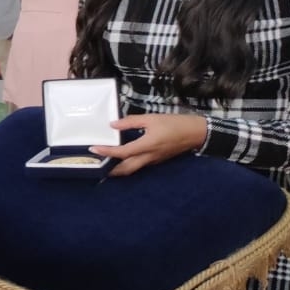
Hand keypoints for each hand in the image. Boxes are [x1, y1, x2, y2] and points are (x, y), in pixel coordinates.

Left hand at [92, 113, 207, 175]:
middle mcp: (149, 157)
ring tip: (104, 164)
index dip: (106, 152)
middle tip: (95, 166)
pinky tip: (121, 159)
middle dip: (110, 170)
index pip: (122, 152)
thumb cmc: (174, 124)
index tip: (93, 148)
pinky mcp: (157, 160)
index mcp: (146, 146)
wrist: (196, 133)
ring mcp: (153, 160)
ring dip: (118, 169)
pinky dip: (127, 165)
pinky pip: (139, 165)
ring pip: (132, 169)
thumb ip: (130, 121)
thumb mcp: (151, 119)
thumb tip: (113, 124)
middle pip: (126, 169)